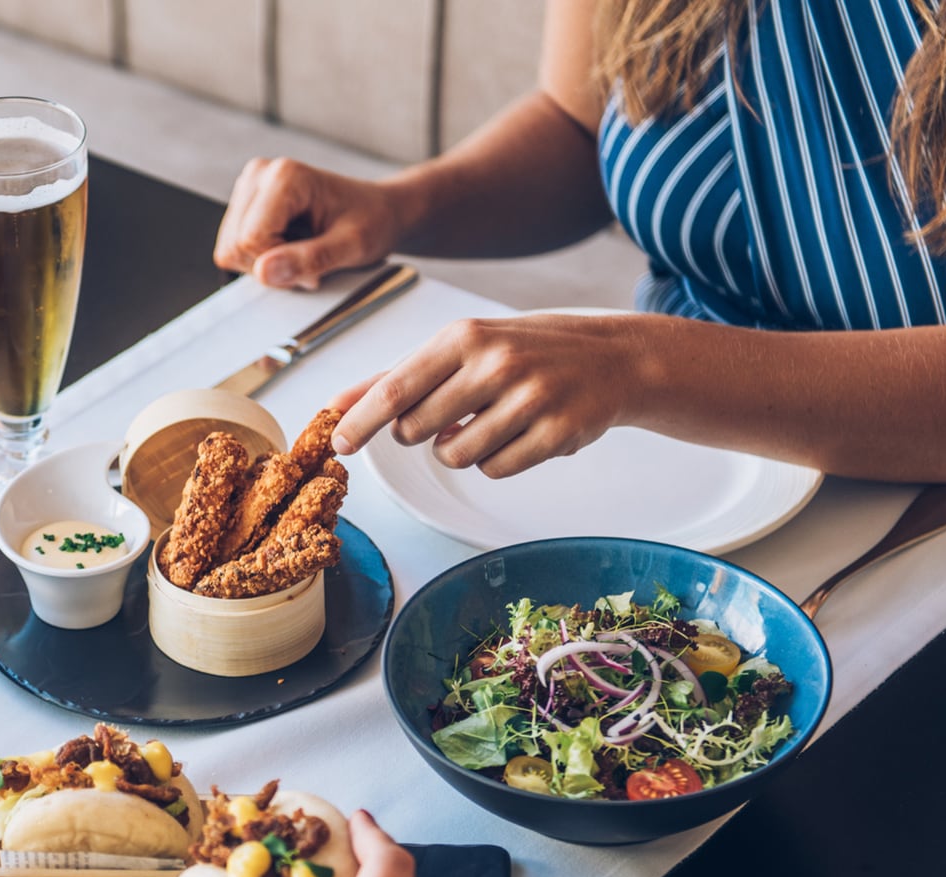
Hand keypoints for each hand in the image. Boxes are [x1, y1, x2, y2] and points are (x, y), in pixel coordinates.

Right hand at [214, 158, 403, 289]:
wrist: (380, 210)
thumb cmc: (372, 221)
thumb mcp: (352, 246)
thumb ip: (309, 260)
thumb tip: (264, 271)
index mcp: (284, 176)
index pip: (251, 239)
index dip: (279, 264)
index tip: (314, 267)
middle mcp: (260, 174)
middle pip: (235, 245)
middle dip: (270, 266)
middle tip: (309, 263)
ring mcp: (250, 187)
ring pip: (230, 249)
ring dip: (265, 264)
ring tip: (301, 253)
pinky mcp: (246, 203)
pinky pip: (234, 247)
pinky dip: (261, 259)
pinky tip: (289, 248)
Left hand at [329, 314, 658, 477]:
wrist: (609, 357)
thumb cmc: (521, 351)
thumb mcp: (458, 349)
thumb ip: (396, 377)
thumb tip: (336, 404)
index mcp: (463, 337)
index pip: (395, 389)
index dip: (361, 422)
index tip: (338, 444)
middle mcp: (495, 363)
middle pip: (417, 430)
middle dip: (419, 433)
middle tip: (449, 415)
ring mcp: (530, 398)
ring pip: (454, 456)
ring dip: (460, 449)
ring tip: (488, 422)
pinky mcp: (557, 432)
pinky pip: (496, 470)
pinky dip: (497, 460)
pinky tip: (518, 433)